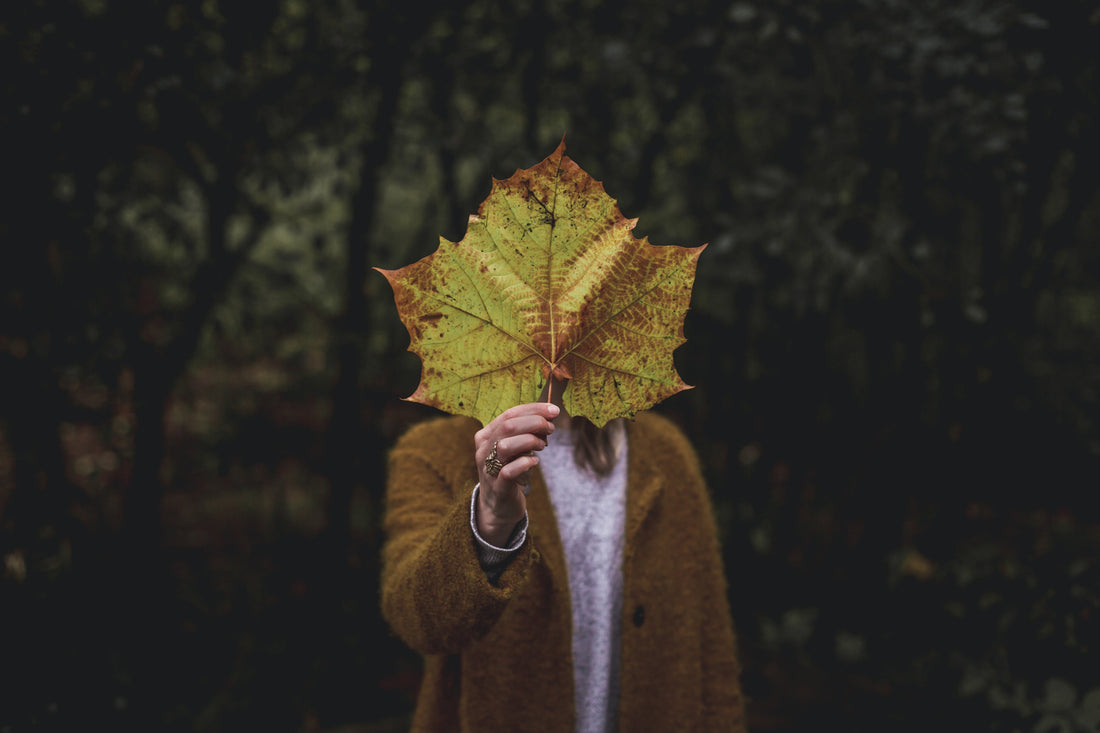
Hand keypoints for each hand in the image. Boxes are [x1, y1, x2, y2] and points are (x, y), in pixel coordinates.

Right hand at [474, 402, 558, 545]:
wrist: (498, 507)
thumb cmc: (510, 471)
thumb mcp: (515, 448)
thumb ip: (526, 432)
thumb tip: (549, 416)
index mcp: (487, 435)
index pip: (509, 414)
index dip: (534, 409)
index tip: (554, 410)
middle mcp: (484, 449)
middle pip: (508, 426)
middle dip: (535, 422)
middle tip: (550, 429)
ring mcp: (488, 469)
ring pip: (505, 445)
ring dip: (530, 441)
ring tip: (543, 445)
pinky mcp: (498, 487)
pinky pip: (509, 471)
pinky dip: (524, 463)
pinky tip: (535, 461)